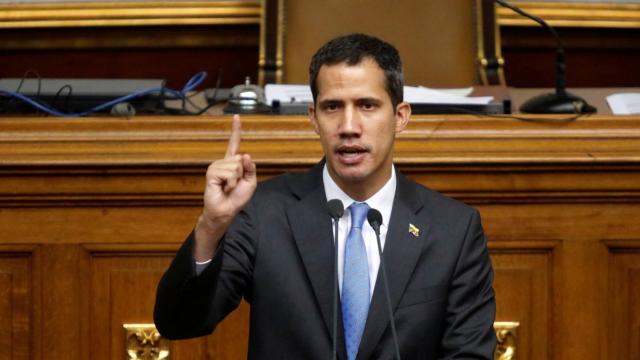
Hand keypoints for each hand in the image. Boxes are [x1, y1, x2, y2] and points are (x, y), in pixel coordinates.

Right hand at [194, 114, 256, 260]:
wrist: (226, 211)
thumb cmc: (236, 198)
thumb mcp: (250, 182)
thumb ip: (250, 167)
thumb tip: (245, 154)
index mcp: (232, 163)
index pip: (234, 143)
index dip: (236, 130)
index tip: (236, 116)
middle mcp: (223, 162)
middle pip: (240, 158)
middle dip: (243, 173)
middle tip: (234, 185)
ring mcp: (216, 166)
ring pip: (236, 165)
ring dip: (236, 180)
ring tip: (228, 187)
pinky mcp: (211, 172)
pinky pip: (229, 172)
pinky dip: (231, 182)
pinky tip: (223, 187)